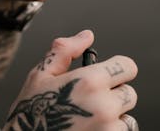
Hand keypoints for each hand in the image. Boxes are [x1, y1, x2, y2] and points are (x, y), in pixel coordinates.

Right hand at [4, 30, 137, 130]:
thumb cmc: (30, 111)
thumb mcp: (41, 74)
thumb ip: (65, 50)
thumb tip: (86, 36)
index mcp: (89, 81)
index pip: (128, 67)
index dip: (118, 69)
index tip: (110, 75)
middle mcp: (104, 105)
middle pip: (129, 93)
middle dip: (114, 94)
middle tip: (90, 101)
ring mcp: (109, 128)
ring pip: (127, 117)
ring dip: (114, 117)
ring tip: (88, 119)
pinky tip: (89, 129)